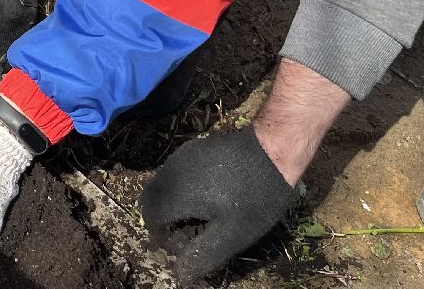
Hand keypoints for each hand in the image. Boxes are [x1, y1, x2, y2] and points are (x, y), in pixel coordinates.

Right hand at [139, 128, 298, 283]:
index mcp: (176, 195)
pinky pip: (174, 172)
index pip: (151, 219)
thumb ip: (203, 254)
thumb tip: (180, 275)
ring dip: (172, 203)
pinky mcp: (192, 149)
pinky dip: (180, 188)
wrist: (273, 149)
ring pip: (162, 184)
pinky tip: (208, 193)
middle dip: (164, 219)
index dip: (163, 236)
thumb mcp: (233, 234)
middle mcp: (171, 173)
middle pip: (151, 199)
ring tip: (202, 215)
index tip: (186, 244)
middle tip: (192, 231)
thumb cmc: (254, 197)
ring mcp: (181, 157)